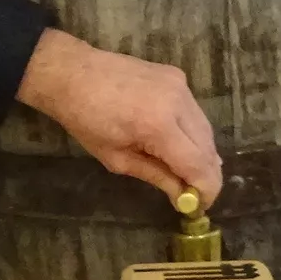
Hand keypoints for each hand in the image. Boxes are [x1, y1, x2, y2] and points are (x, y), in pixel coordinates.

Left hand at [15, 27, 220, 205]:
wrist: (72, 73)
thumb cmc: (85, 120)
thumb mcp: (117, 159)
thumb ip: (157, 176)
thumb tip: (183, 196)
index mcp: (158, 125)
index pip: (198, 164)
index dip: (206, 189)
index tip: (201, 206)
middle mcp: (178, 102)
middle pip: (208, 147)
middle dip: (206, 174)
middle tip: (195, 193)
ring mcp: (180, 85)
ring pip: (206, 129)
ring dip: (202, 153)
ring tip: (187, 172)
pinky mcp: (177, 76)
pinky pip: (194, 111)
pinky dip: (192, 131)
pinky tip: (179, 143)